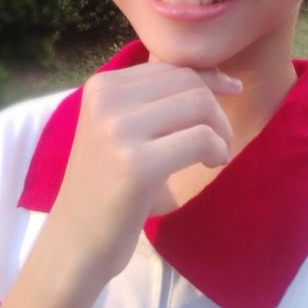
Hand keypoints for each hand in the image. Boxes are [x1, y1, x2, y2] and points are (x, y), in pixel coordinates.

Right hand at [49, 62, 242, 278]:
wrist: (74, 241)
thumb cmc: (107, 186)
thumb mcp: (121, 128)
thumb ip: (153, 99)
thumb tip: (213, 74)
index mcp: (102, 85)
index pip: (171, 66)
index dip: (209, 76)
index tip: (232, 89)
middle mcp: (106, 98)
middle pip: (188, 82)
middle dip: (216, 107)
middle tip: (221, 140)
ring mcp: (118, 129)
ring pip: (198, 104)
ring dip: (220, 130)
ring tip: (217, 154)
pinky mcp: (136, 164)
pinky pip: (200, 139)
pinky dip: (217, 149)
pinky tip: (212, 164)